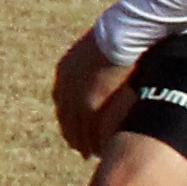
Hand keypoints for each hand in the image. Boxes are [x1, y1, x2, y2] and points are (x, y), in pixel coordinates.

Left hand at [51, 29, 137, 158]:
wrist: (122, 31)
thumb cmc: (123, 33)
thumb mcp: (107, 47)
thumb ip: (107, 57)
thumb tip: (119, 58)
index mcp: (67, 68)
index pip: (63, 98)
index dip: (69, 114)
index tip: (74, 125)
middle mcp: (65, 83)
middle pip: (65, 115)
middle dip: (72, 131)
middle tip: (78, 146)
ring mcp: (75, 94)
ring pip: (74, 126)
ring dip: (81, 142)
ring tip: (88, 154)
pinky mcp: (88, 103)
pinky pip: (87, 130)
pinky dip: (92, 142)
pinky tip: (98, 152)